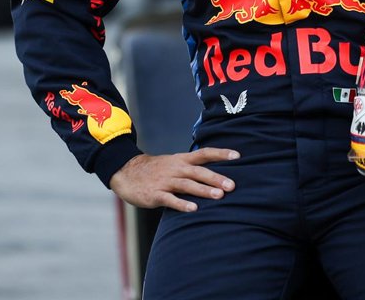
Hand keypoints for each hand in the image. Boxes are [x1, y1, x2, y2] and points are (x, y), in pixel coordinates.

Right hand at [109, 148, 239, 211]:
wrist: (127, 172)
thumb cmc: (156, 170)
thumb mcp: (174, 163)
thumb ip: (192, 167)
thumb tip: (216, 173)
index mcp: (182, 160)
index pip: (204, 153)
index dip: (221, 154)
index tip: (238, 156)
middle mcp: (176, 169)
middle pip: (199, 172)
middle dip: (216, 178)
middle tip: (232, 185)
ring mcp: (166, 181)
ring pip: (187, 185)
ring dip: (204, 190)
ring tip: (219, 196)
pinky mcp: (156, 194)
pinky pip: (170, 199)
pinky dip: (182, 204)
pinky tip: (194, 209)